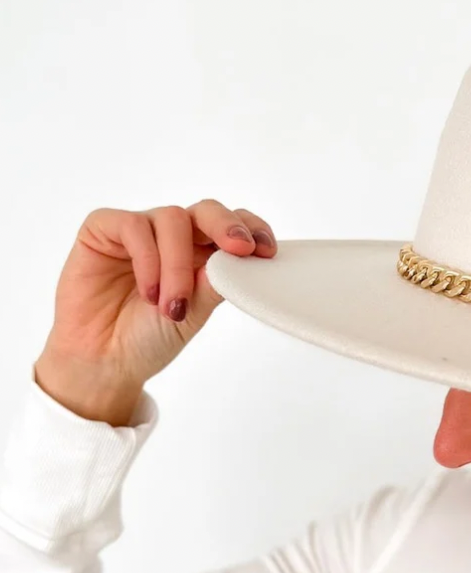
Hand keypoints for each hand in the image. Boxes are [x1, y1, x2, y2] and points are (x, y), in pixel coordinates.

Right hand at [37, 199, 276, 391]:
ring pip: (172, 219)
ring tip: (172, 306)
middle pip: (205, 210)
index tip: (267, 252)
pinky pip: (133, 226)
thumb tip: (244, 257)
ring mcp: (138, 230)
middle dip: (225, 226)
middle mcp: (171, 236)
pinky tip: (148, 292)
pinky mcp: (103, 230)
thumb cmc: (149, 337)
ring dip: (178, 265)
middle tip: (241, 249)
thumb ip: (216, 282)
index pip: (231, 225)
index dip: (252, 229)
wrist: (105, 362)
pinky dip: (147, 259)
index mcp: (200, 252)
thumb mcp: (195, 312)